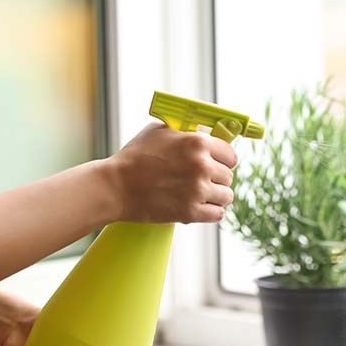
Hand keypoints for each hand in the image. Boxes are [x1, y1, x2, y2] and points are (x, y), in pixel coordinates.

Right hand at [104, 122, 237, 224]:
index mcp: (197, 142)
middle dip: (217, 179)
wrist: (114, 186)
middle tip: (201, 181)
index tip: (217, 164)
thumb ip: (186, 131)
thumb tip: (207, 130)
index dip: (224, 160)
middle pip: (228, 177)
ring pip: (226, 196)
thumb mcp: (160, 131)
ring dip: (216, 197)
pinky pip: (217, 214)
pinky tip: (200, 207)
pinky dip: (211, 212)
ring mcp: (197, 190)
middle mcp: (201, 165)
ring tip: (201, 195)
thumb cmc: (135, 157)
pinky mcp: (191, 212)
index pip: (231, 155)